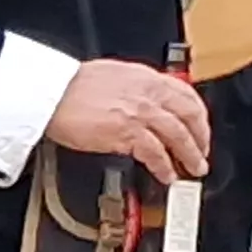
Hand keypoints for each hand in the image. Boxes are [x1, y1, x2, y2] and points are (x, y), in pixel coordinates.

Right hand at [48, 61, 211, 183]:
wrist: (48, 93)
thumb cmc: (71, 86)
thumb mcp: (114, 76)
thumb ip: (137, 88)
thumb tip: (149, 101)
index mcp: (146, 78)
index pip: (187, 94)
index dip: (199, 115)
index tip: (201, 127)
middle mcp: (148, 93)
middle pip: (190, 116)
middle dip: (201, 137)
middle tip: (203, 153)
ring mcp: (139, 113)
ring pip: (178, 136)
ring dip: (190, 156)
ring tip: (193, 169)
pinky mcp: (126, 132)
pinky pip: (155, 153)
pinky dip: (165, 167)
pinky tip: (166, 175)